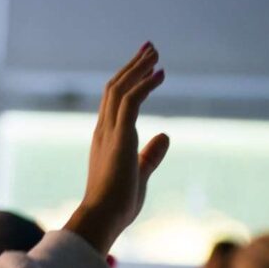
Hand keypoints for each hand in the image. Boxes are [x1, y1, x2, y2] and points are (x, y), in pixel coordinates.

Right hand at [64, 43, 169, 254]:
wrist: (103, 218)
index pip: (113, 102)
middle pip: (114, 88)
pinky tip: (160, 74)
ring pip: (120, 89)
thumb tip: (165, 136)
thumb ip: (150, 154)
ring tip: (155, 53)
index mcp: (104, 140)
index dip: (128, 81)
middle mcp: (103, 131)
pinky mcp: (120, 137)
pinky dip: (145, 84)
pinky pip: (131, 101)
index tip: (145, 67)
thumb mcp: (139, 173)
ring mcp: (109, 133)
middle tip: (149, 49)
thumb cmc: (117, 204)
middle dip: (132, 67)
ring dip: (138, 68)